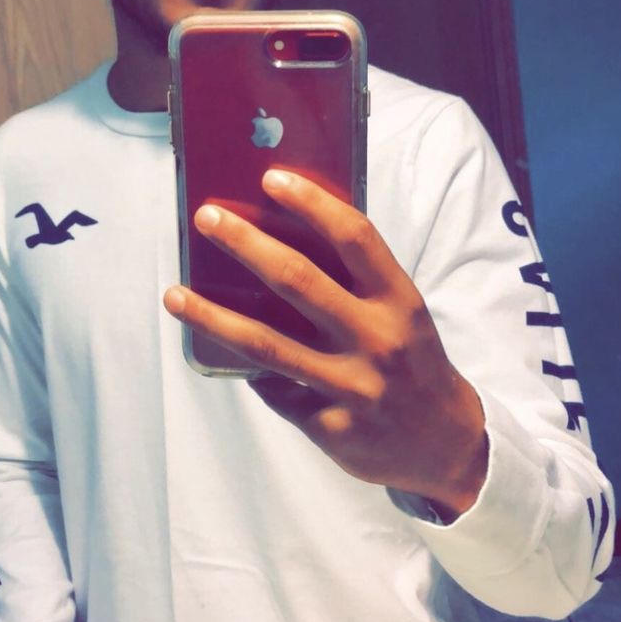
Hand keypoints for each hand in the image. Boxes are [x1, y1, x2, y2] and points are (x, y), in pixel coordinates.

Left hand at [163, 169, 488, 515]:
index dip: (312, 203)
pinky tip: (227, 357)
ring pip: (267, 344)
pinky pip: (275, 392)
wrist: (447, 443)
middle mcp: (377, 339)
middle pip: (298, 281)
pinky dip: (250, 372)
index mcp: (399, 301)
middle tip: (206, 218)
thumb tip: (281, 243)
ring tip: (173, 295)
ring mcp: (353, 387)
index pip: (354, 237)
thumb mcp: (402, 315)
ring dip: (212, 316)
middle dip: (245, 243)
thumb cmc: (413, 362)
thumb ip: (356, 284)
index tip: (271, 177)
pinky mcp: (332, 427)